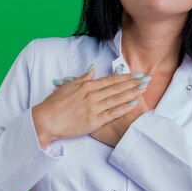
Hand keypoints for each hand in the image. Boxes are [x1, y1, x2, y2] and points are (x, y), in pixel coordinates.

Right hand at [31, 68, 148, 148]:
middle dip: (133, 83)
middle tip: (146, 78)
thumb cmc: (54, 104)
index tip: (136, 74)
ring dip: (131, 93)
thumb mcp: (68, 86)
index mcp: (86, 86)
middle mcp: (92, 95)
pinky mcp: (94, 121)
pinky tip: (133, 103)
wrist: (45, 120)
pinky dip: (123, 108)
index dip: (124, 76)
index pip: (110, 80)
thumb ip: (82, 78)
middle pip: (116, 88)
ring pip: (117, 99)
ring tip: (143, 89)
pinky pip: (112, 113)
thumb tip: (92, 69)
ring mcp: (94, 108)